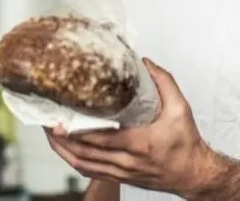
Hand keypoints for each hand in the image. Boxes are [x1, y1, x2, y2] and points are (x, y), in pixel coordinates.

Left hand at [45, 59, 215, 196]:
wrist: (193, 175)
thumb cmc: (186, 144)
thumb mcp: (181, 109)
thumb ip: (164, 83)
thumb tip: (146, 62)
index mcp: (140, 144)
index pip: (101, 140)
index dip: (76, 133)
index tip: (59, 121)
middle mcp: (127, 162)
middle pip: (85, 154)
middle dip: (61, 140)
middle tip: (45, 124)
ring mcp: (122, 172)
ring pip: (84, 165)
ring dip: (63, 152)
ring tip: (49, 135)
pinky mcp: (120, 177)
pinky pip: (91, 172)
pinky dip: (74, 161)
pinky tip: (65, 150)